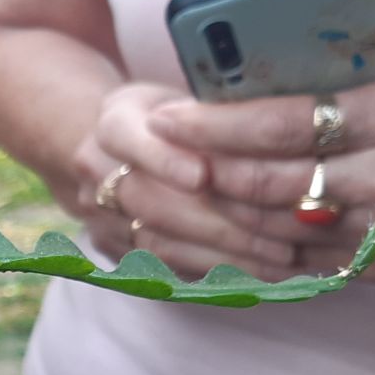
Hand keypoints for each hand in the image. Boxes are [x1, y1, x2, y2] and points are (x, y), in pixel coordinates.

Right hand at [69, 82, 297, 277]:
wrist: (116, 149)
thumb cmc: (174, 118)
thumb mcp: (192, 100)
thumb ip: (217, 116)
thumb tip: (272, 131)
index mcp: (115, 121)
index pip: (128, 138)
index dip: (164, 160)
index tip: (202, 177)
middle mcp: (96, 169)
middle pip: (146, 200)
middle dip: (213, 221)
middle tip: (275, 235)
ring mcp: (101, 214)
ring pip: (156, 242)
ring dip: (221, 255)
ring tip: (279, 261)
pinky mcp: (114, 249)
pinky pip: (163, 268)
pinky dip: (212, 272)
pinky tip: (259, 273)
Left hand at [143, 0, 374, 283]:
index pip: (295, 122)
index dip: (225, 123)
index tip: (172, 115)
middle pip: (274, 180)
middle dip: (206, 168)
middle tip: (155, 155)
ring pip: (279, 228)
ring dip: (220, 212)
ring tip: (171, 191)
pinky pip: (302, 267)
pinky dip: (254, 254)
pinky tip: (215, 236)